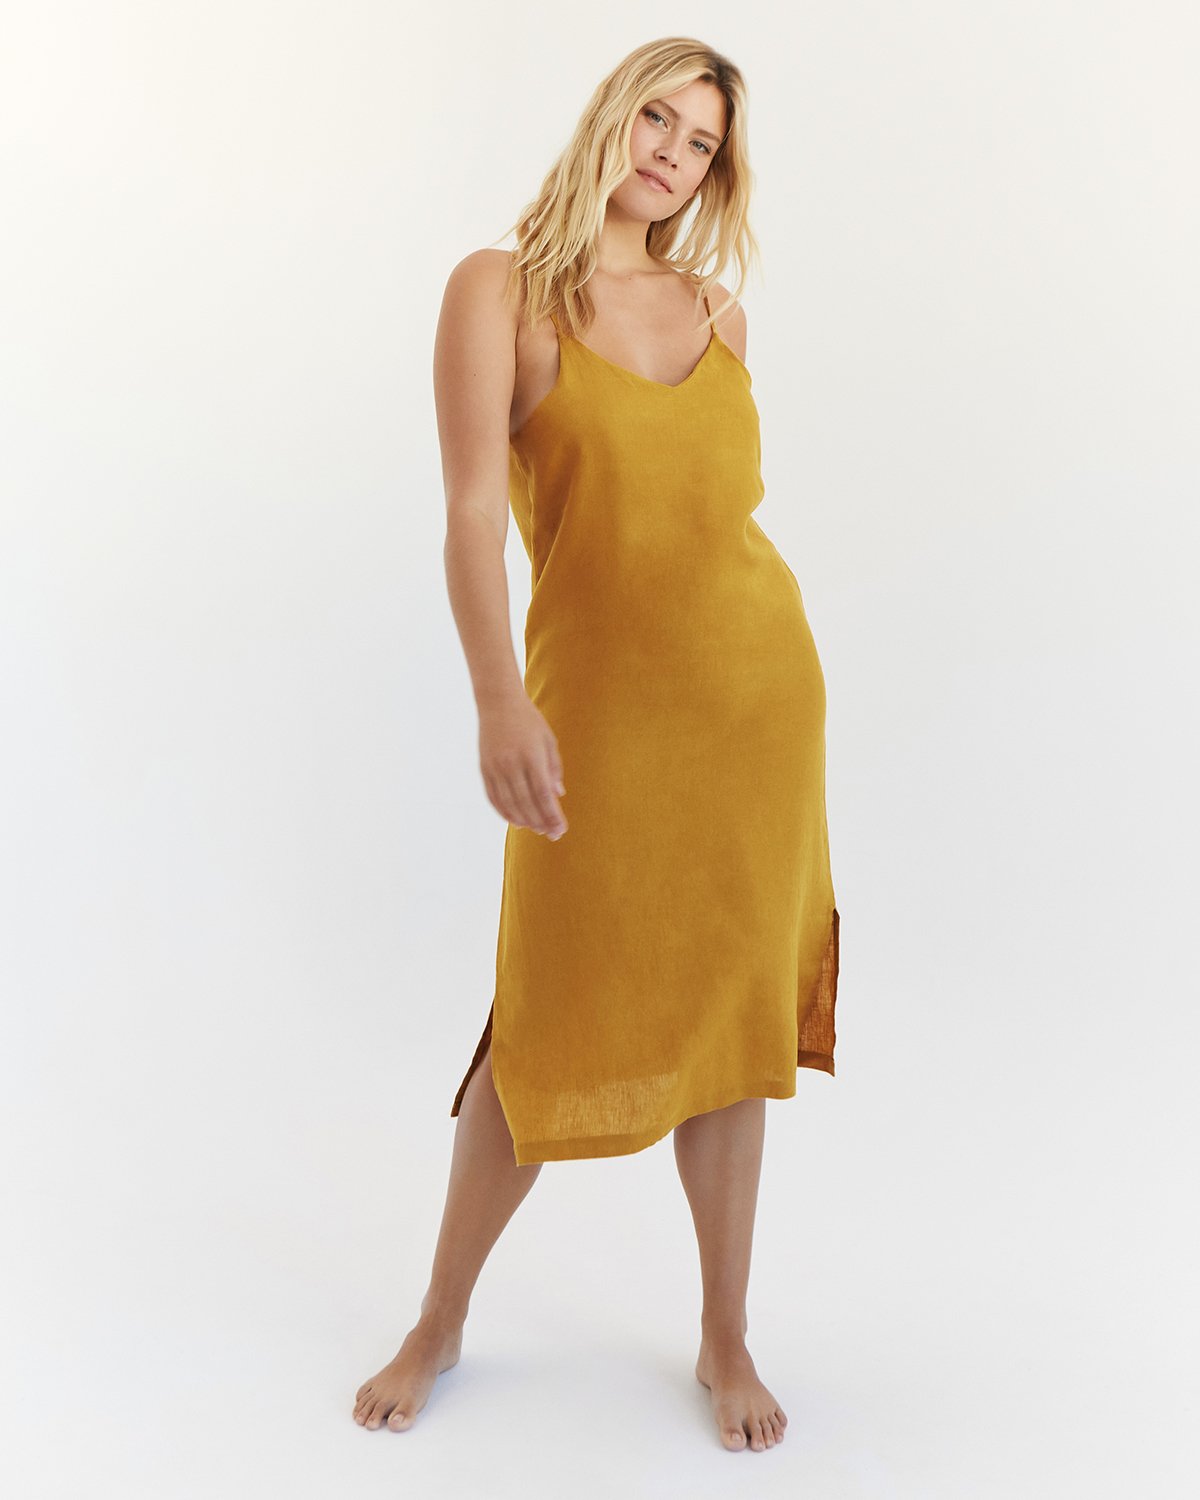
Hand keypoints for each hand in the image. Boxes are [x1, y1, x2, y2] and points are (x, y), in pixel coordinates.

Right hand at [478, 693, 566, 839]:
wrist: (498, 703)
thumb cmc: (529, 720)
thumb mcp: (548, 740)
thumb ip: (554, 768)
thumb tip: (558, 795)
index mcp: (531, 755)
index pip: (543, 793)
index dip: (552, 815)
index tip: (561, 828)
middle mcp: (511, 763)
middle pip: (526, 803)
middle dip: (541, 822)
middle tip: (552, 834)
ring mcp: (495, 767)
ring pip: (509, 804)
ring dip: (524, 820)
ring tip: (536, 829)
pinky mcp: (484, 769)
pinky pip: (494, 798)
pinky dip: (504, 812)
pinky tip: (516, 821)